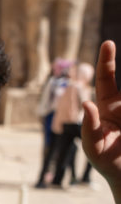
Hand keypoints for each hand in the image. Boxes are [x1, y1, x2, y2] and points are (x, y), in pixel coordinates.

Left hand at [82, 40, 120, 180]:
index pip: (105, 78)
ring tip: (119, 120)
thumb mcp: (93, 145)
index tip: (107, 43)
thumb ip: (89, 126)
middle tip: (110, 48)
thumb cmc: (106, 160)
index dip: (106, 60)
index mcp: (107, 105)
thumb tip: (86, 102)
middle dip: (113, 64)